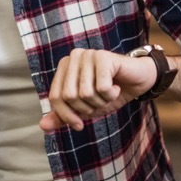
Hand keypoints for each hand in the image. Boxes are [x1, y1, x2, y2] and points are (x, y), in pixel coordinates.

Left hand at [39, 48, 157, 131]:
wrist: (138, 81)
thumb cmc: (109, 93)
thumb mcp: (85, 108)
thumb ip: (63, 116)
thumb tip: (42, 126)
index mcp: (64, 67)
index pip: (55, 97)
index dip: (66, 116)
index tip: (79, 126)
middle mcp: (73, 57)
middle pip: (69, 96)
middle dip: (87, 108)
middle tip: (100, 102)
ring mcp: (88, 54)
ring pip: (86, 93)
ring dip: (101, 102)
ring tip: (109, 93)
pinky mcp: (103, 57)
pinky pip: (101, 88)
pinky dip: (111, 95)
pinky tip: (116, 86)